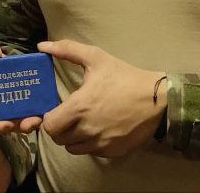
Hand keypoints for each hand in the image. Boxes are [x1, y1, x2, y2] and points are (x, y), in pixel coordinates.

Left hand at [38, 39, 165, 157]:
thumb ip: (67, 50)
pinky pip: (91, 152)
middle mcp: (88, 130)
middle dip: (59, 128)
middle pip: (58, 139)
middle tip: (67, 116)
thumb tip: (43, 46)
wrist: (157, 99)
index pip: (49, 126)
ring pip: (73, 148)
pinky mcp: (112, 152)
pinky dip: (90, 144)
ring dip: (73, 138)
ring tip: (82, 123)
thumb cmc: (124, 77)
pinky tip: (98, 129)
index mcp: (80, 107)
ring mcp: (100, 143)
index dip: (49, 118)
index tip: (56, 110)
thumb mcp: (96, 58)